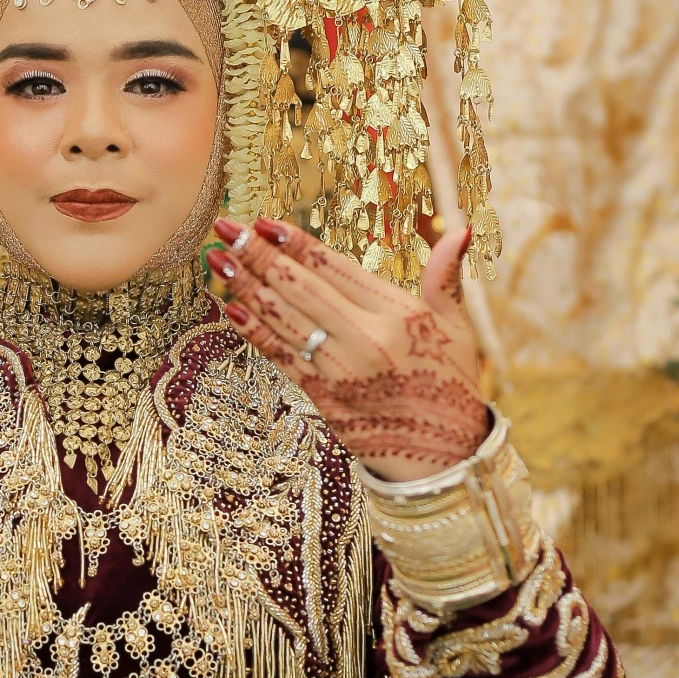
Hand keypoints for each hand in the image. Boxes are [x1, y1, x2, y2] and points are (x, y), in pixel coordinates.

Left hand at [206, 216, 488, 482]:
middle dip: (257, 254)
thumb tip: (461, 229)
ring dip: (245, 285)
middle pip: (300, 287)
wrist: (445, 456)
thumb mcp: (457, 327)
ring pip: (283, 318)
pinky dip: (254, 330)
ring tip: (217, 258)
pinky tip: (230, 308)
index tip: (264, 221)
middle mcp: (365, 338)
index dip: (295, 242)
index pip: (335, 267)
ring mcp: (340, 369)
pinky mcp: (324, 397)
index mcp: (397, 313)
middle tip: (225, 228)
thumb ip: (446, 276)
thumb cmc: (452, 384)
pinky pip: (282, 356)